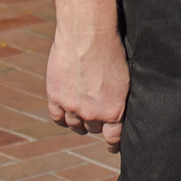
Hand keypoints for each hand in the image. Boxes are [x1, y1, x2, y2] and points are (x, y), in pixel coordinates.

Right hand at [48, 20, 129, 147]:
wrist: (87, 34)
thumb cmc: (112, 50)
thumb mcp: (124, 78)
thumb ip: (118, 99)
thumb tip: (118, 111)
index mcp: (114, 110)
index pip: (113, 138)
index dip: (113, 144)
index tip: (112, 146)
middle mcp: (92, 113)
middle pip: (94, 128)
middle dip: (97, 122)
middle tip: (97, 114)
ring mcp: (72, 106)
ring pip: (75, 125)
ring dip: (79, 121)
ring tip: (82, 115)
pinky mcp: (55, 97)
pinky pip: (57, 117)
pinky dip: (62, 117)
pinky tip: (65, 113)